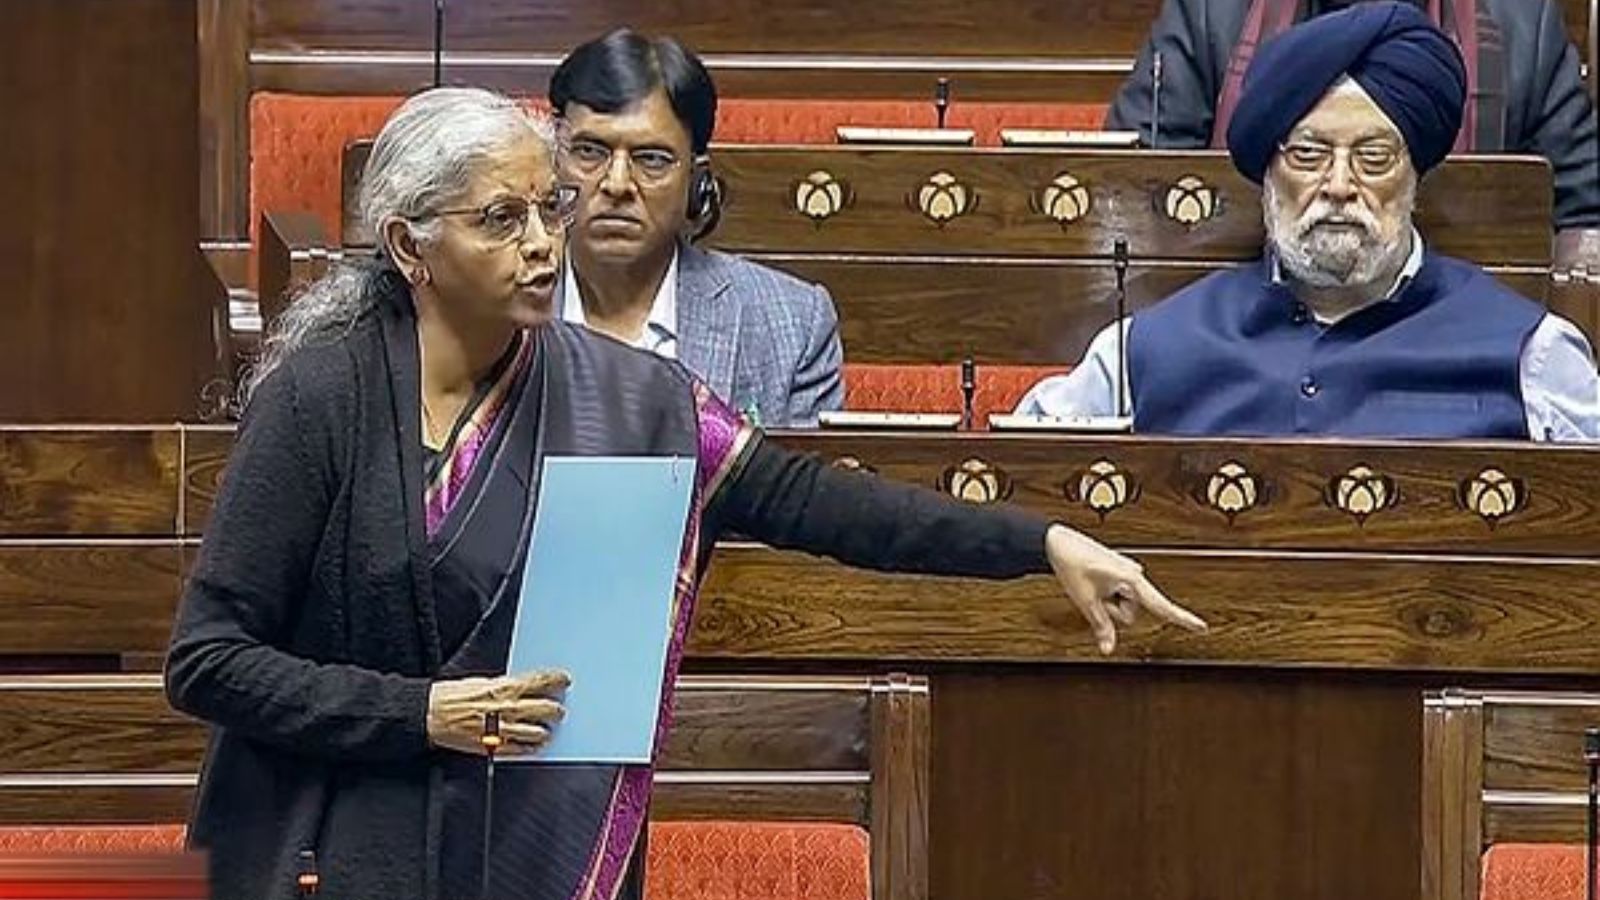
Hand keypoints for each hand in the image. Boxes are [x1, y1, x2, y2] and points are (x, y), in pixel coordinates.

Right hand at [426, 670, 569, 755]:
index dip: (555, 680)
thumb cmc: (450, 696)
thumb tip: (520, 686)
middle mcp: (505, 708)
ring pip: (535, 732)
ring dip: (545, 731)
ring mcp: (501, 729)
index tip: (565, 680)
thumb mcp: (480, 682)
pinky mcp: (493, 746)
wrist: (430, 714)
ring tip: (548, 730)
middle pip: (543, 708)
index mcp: (502, 688)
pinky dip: (530, 748)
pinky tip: (535, 746)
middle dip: (555, 709)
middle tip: (559, 710)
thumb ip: (503, 686)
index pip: (538, 681)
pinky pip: (519, 749)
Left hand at [1040, 524, 1206, 654]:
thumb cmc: (1072, 565)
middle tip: (1091, 591)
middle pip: (1131, 612)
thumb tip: (1108, 650)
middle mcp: (1135, 574)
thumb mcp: (1085, 601)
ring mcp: (1128, 572)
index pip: (1160, 605)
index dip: (1182, 618)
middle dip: (1112, 610)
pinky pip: (1118, 594)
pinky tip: (1093, 580)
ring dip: (1108, 601)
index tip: (1202, 627)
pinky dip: (1106, 594)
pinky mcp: (1121, 572)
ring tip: (1091, 582)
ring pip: (1124, 605)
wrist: (1058, 541)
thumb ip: (1100, 626)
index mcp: (1132, 579)